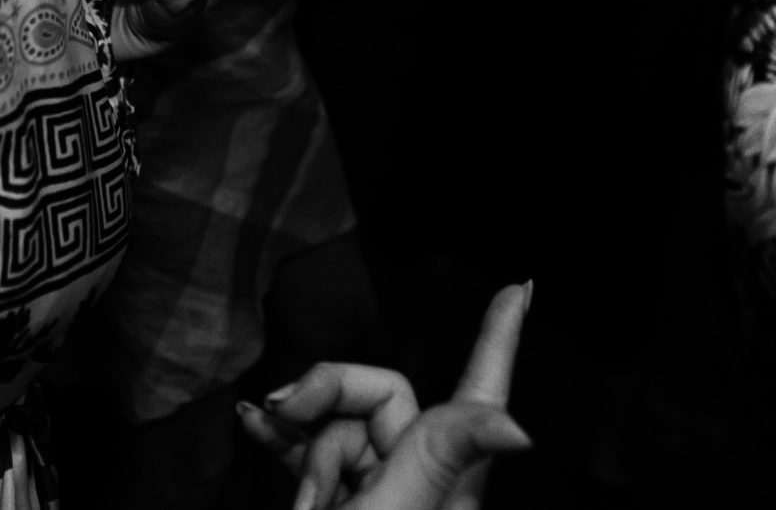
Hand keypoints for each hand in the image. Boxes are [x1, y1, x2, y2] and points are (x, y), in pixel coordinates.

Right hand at [239, 283, 532, 509]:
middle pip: (380, 396)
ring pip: (336, 426)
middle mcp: (421, 477)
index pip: (480, 396)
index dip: (498, 341)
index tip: (522, 287)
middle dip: (328, 400)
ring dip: (301, 444)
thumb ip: (441, 452)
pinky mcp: (340, 499)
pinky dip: (284, 439)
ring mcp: (379, 489)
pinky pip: (310, 450)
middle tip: (284, 415)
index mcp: (448, 477)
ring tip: (295, 497)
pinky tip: (254, 423)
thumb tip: (518, 425)